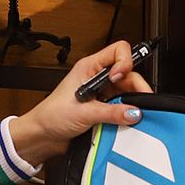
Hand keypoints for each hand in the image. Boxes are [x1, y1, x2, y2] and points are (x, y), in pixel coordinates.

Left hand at [7, 40, 152, 166]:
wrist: (43, 134)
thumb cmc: (52, 115)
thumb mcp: (84, 112)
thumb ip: (112, 112)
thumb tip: (135, 112)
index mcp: (90, 67)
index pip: (118, 51)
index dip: (125, 62)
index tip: (121, 78)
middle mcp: (97, 76)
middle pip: (127, 73)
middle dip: (135, 86)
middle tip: (141, 102)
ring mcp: (101, 92)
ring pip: (126, 90)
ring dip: (131, 102)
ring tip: (131, 114)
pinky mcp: (103, 106)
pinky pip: (121, 105)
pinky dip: (126, 112)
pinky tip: (124, 120)